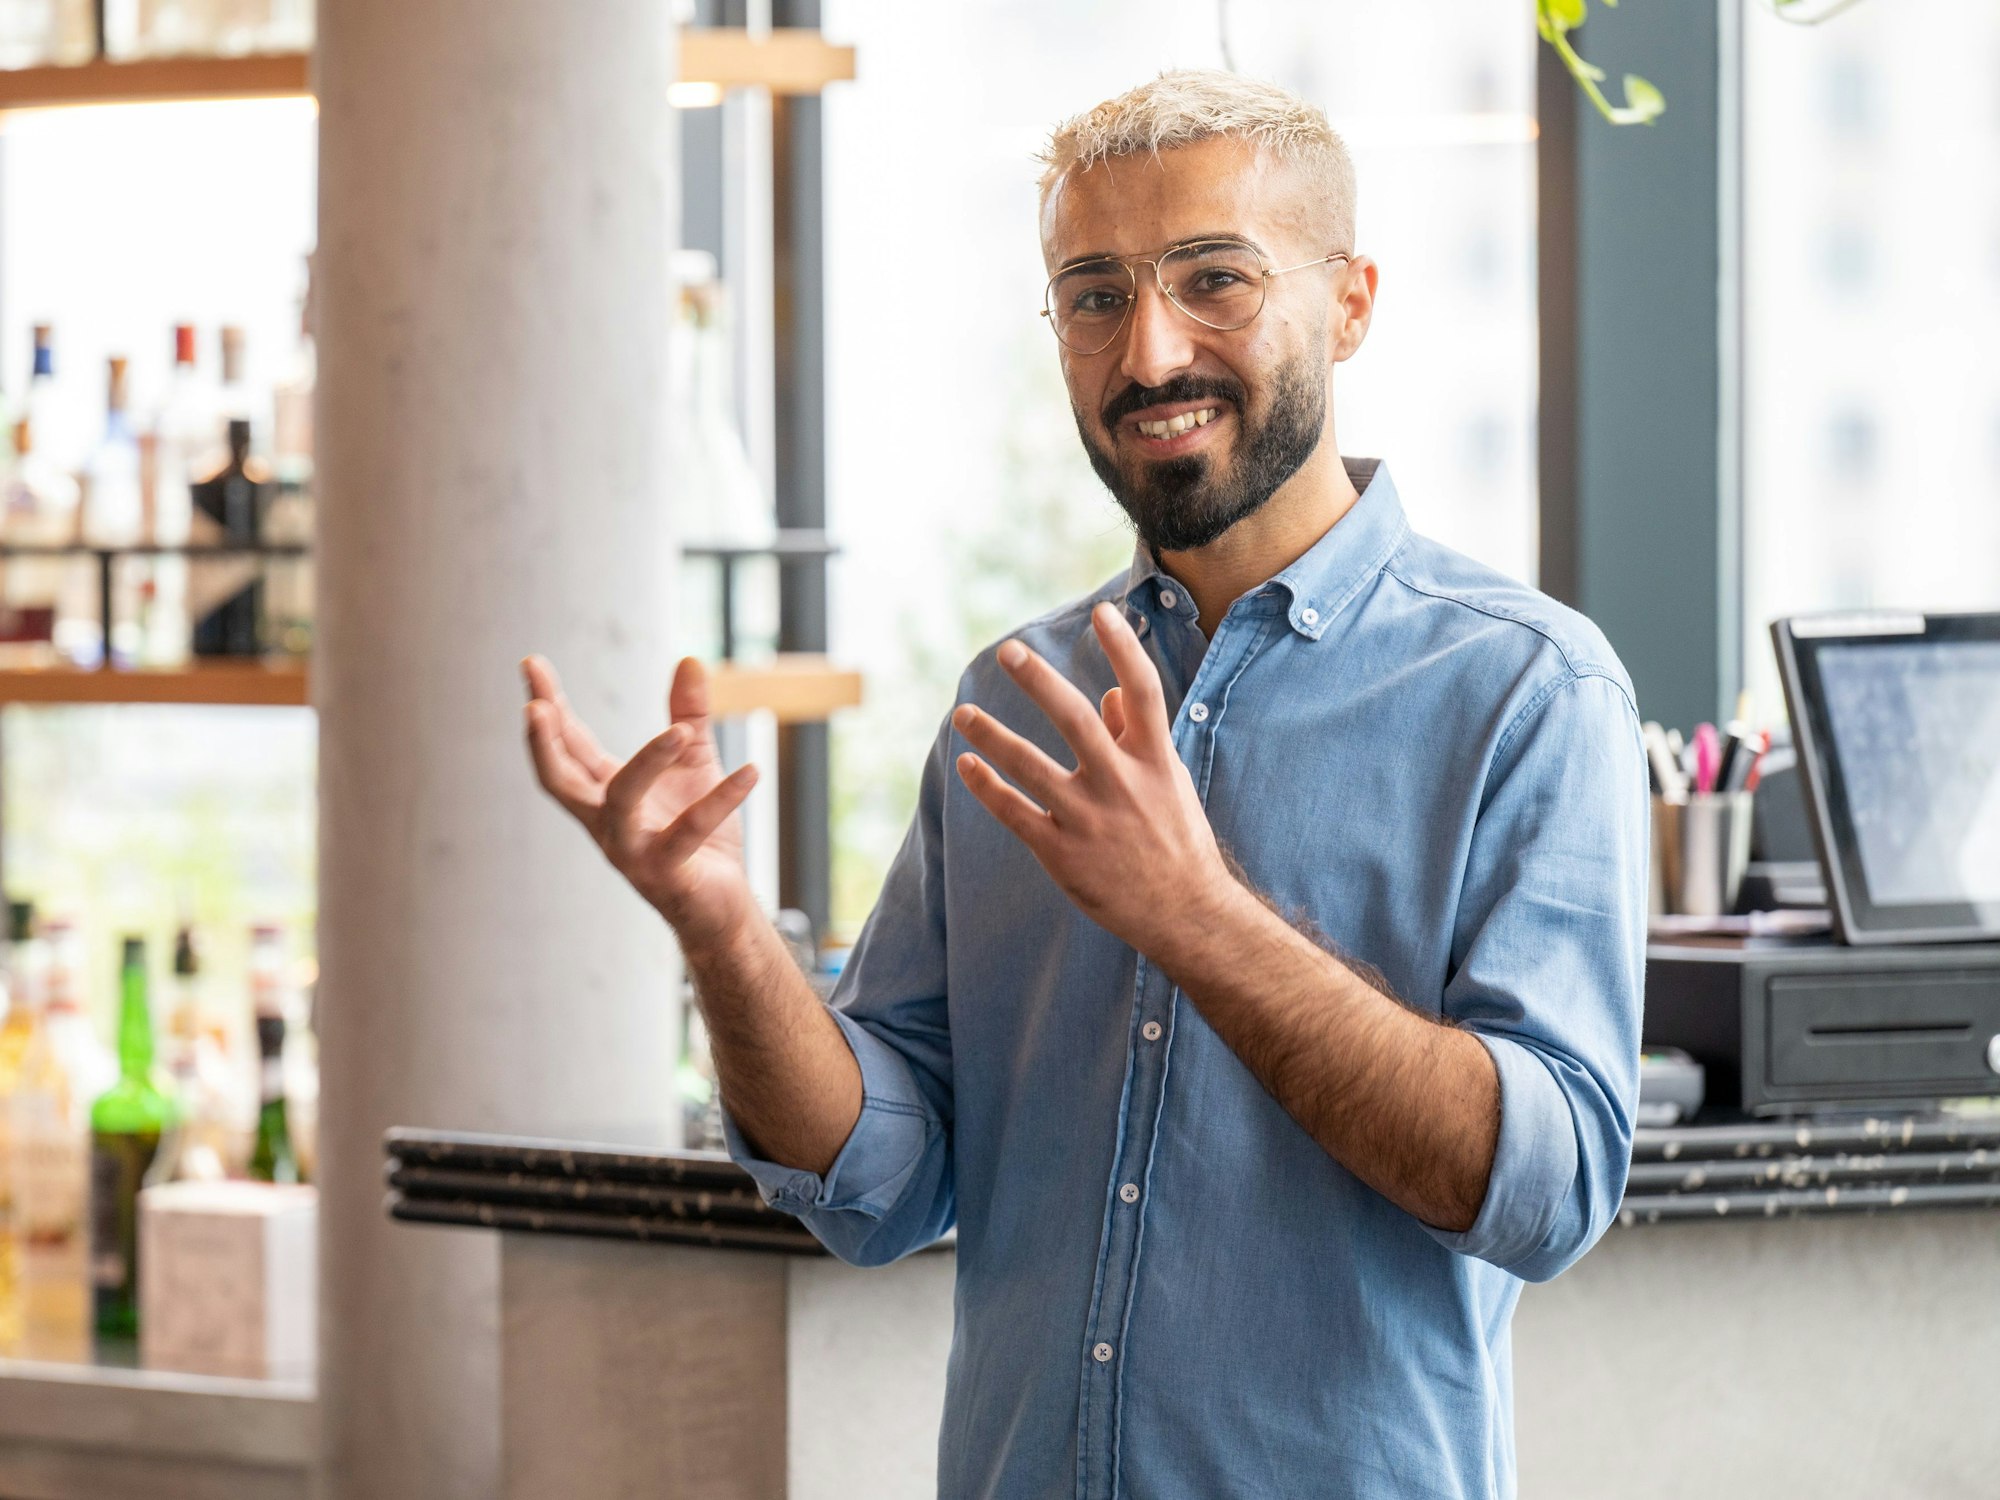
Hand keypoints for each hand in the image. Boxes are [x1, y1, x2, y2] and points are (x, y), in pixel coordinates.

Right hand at [522, 654, 759, 952]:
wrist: (722, 907)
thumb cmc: (700, 836)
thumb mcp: (694, 765)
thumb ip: (688, 715)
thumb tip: (690, 659)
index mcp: (605, 796)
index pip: (568, 745)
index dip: (548, 706)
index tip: (530, 663)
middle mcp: (607, 823)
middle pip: (560, 780)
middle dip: (544, 742)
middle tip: (535, 704)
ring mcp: (631, 851)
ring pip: (622, 802)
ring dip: (647, 763)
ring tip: (680, 732)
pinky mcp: (667, 873)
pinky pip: (691, 831)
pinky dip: (722, 799)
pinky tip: (751, 771)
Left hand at [951, 601, 1238, 961]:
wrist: (1185, 913)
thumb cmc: (1177, 841)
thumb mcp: (1169, 783)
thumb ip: (1138, 736)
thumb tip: (1110, 695)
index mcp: (1155, 761)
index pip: (1143, 690)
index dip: (1124, 648)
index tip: (1104, 612)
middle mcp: (1122, 784)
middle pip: (1075, 719)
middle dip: (1039, 680)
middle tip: (1008, 651)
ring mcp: (1089, 819)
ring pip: (1029, 765)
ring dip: (992, 735)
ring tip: (964, 714)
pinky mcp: (1062, 853)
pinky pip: (1015, 811)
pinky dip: (988, 787)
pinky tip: (968, 766)